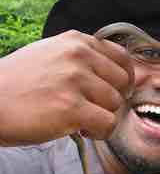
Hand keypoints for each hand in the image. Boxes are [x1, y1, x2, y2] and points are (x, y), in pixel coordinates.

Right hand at [0, 30, 133, 145]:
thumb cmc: (21, 82)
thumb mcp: (53, 55)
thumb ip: (83, 59)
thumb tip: (114, 75)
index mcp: (77, 41)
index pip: (123, 57)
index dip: (124, 78)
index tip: (117, 91)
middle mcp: (79, 55)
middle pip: (123, 83)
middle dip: (112, 99)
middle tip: (94, 108)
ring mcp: (75, 80)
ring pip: (116, 104)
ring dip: (103, 116)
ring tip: (81, 119)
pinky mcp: (70, 108)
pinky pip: (108, 123)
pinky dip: (99, 132)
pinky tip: (80, 129)